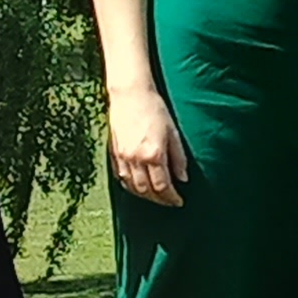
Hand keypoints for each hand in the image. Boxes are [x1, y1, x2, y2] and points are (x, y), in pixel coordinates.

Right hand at [109, 85, 188, 206]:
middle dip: (159, 200)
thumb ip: (179, 158)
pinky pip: (121, 177)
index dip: (171, 197)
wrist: (130, 94)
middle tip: (170, 202)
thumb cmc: (155, 109)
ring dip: (145, 196)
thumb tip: (183, 179)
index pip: (163, 186)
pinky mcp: (114, 153)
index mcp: (153, 154)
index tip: (179, 201)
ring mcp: (123, 157)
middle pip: (147, 191)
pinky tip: (138, 187)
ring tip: (156, 197)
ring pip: (132, 187)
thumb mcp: (173, 132)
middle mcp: (136, 159)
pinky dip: (130, 186)